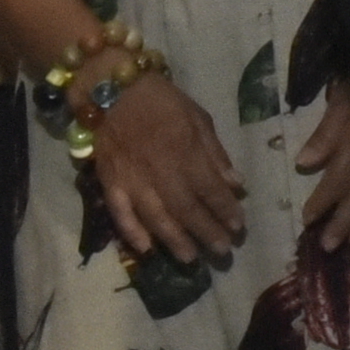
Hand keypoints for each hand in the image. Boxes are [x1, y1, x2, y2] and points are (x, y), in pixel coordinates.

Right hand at [90, 72, 247, 262]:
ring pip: (155, 216)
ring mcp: (132, 178)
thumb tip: (236, 185)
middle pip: (186, 208)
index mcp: (185, 151)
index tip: (240, 227)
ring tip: (191, 259)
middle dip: (206, 232)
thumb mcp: (200, 119)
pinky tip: (146, 250)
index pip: (210, 189)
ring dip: (174, 240)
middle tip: (223, 251)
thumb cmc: (164, 102)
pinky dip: (131, 232)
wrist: (115, 91)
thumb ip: (216, 154)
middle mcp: (160, 169)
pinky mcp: (109, 182)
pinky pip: (120, 212)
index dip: (226, 210)